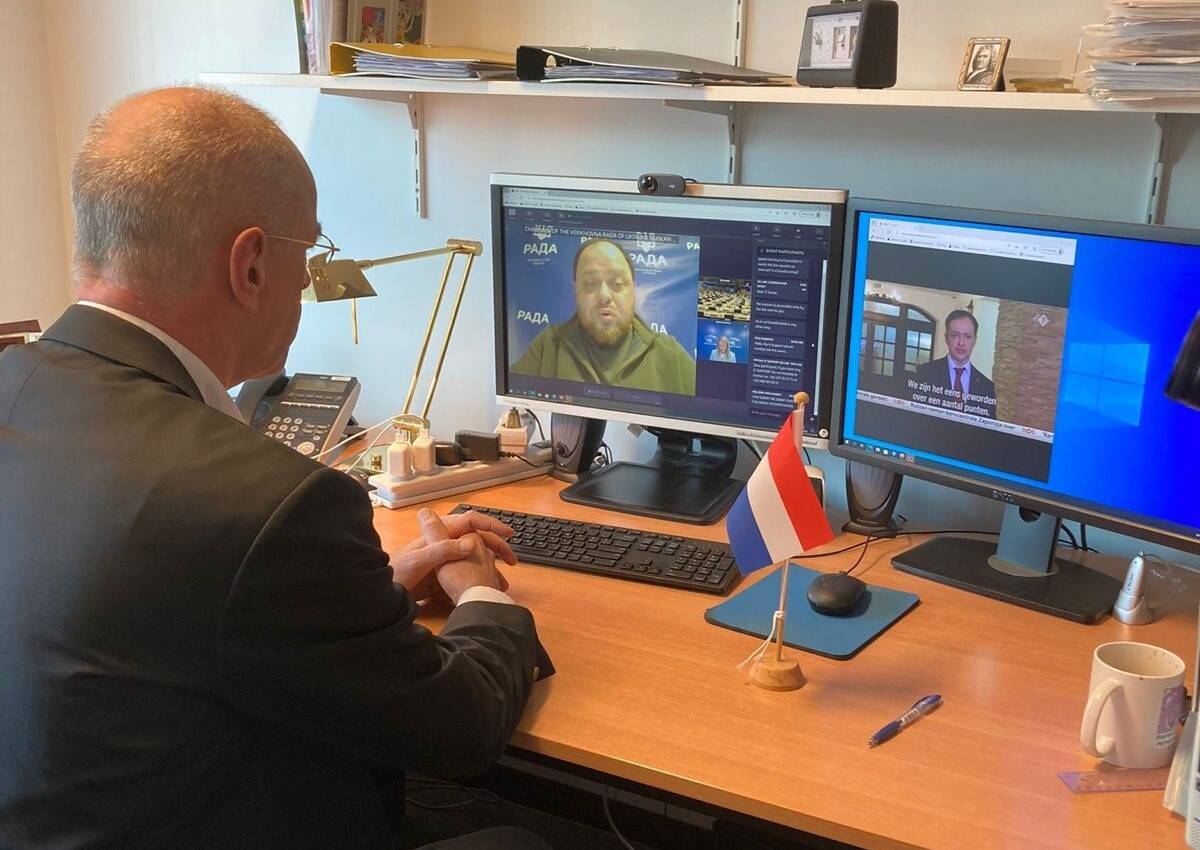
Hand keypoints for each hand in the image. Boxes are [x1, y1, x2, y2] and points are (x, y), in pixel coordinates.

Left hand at [392, 510, 509, 604]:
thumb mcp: (418, 561)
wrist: (378, 600)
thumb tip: (472, 542)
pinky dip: (477, 583)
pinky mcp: (440, 579)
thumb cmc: (394, 576)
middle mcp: (442, 546)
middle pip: (475, 540)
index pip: (469, 522)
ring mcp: (442, 563)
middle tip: (512, 560)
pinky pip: (464, 577)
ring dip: (489, 569)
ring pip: (473, 560)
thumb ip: (443, 550)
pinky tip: (485, 593)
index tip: (507, 534)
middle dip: (496, 548)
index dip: (489, 525)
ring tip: (503, 582)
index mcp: (438, 536)